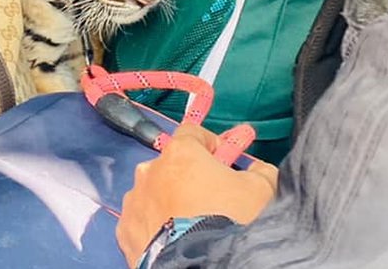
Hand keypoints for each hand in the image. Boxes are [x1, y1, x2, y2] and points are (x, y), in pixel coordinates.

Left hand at [115, 124, 278, 267]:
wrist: (201, 265)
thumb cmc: (229, 221)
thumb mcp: (261, 192)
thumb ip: (259, 172)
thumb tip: (258, 170)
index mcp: (180, 153)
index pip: (192, 133)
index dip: (210, 144)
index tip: (223, 160)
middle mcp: (150, 171)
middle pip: (172, 165)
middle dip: (189, 176)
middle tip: (210, 198)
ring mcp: (135, 201)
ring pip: (154, 193)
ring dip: (169, 201)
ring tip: (189, 222)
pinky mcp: (125, 230)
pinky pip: (142, 220)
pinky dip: (154, 225)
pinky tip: (171, 238)